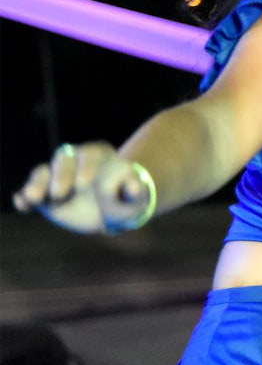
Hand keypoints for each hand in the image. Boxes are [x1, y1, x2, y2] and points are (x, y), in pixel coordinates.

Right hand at [12, 142, 152, 234]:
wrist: (111, 211)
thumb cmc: (125, 198)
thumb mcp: (136, 195)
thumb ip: (135, 190)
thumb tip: (133, 187)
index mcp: (99, 155)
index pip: (90, 153)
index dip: (86, 166)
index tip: (84, 183)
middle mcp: (74, 162)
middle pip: (64, 159)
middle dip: (61, 175)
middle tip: (60, 193)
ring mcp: (57, 177)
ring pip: (42, 172)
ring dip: (37, 184)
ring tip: (34, 198)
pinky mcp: (44, 194)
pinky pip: (29, 192)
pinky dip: (24, 197)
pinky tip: (22, 205)